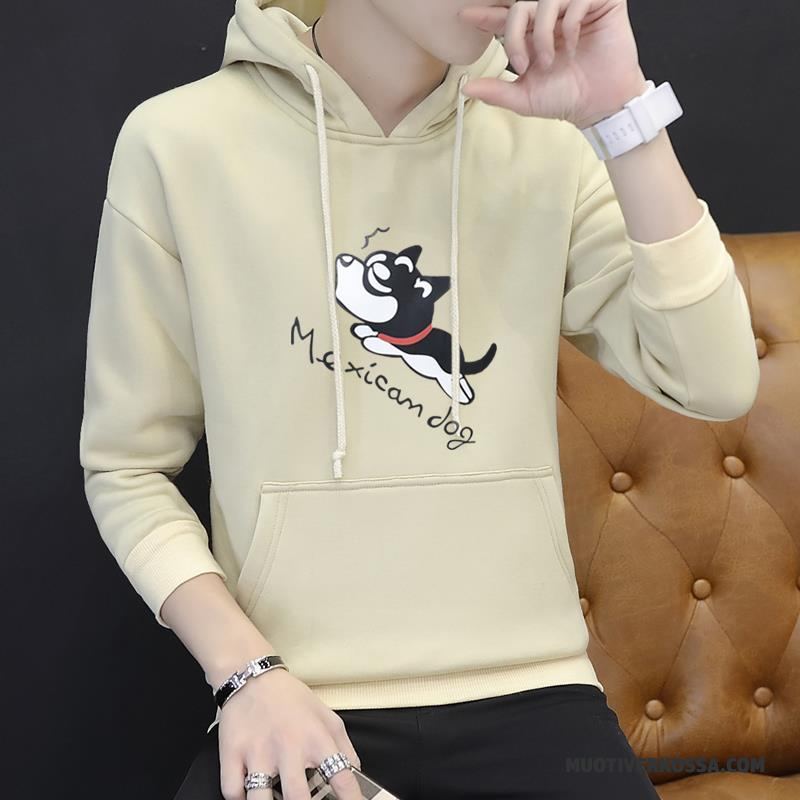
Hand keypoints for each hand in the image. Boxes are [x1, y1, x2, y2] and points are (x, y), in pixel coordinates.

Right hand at [217, 668, 362, 799]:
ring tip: (273, 799)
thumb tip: (355, 775)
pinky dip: (239, 797)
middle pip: (298, 799)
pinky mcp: (232, 753)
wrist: (252, 676)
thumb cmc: (291, 699)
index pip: (342, 778)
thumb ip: (344, 747)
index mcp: (316, 738)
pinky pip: (232, 792)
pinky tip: (249, 792)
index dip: (351, 799)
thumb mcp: (326, 716)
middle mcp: (289, 747)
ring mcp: (258, 752)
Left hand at [458, 0, 647, 127]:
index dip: (487, 16)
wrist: (599, 104)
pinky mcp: (600, 3)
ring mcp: (575, 8)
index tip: (466, 16)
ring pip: (546, 1)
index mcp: (533, 35)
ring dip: (542, 34)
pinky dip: (570, 24)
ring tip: (549, 61)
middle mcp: (552, 18)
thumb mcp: (524, 98)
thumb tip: (466, 88)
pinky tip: (575, 46)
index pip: (506, 18)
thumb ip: (495, 91)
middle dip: (514, 36)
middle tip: (522, 65)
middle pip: (520, 7)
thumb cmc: (566, 99)